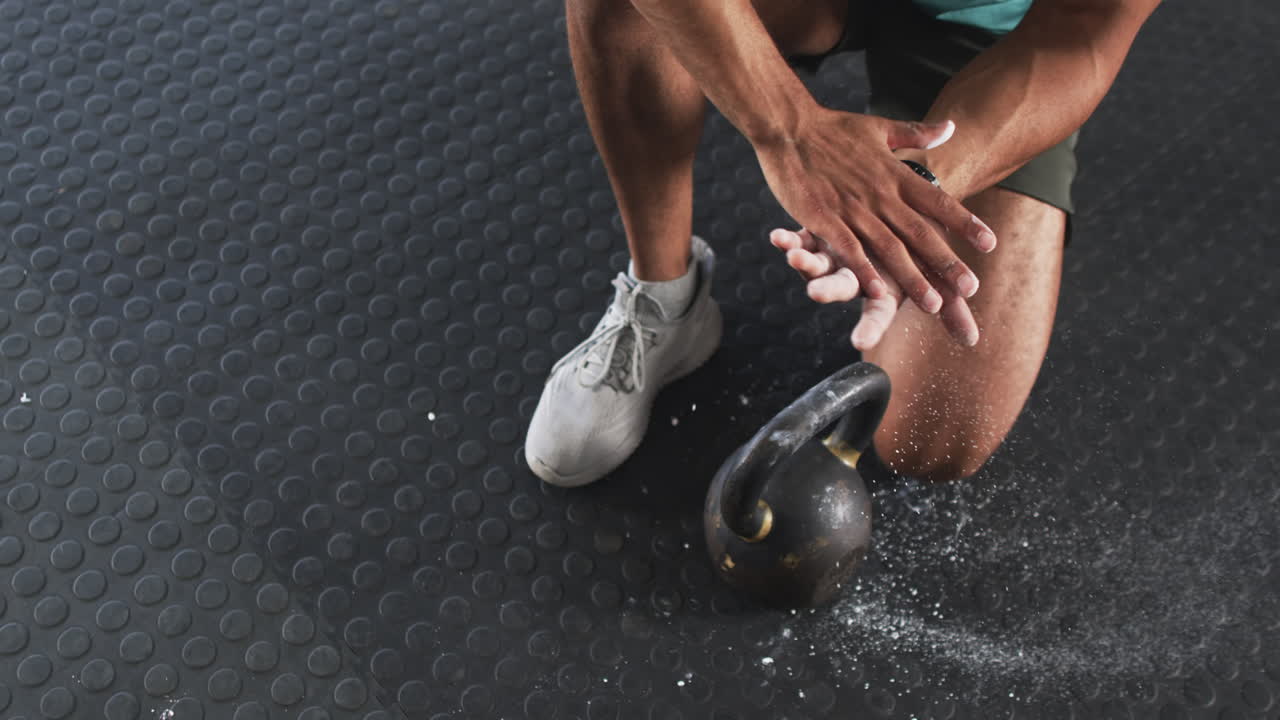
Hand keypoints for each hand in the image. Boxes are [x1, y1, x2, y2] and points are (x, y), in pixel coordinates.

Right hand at [752, 108, 995, 313]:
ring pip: (888, 248)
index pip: (938, 201)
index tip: (990, 243)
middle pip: (920, 232)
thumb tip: (951, 128)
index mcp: (894, 174)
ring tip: (933, 304)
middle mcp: (879, 194)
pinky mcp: (823, 218)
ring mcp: (851, 208)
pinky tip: (878, 293)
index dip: (964, 223)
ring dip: (912, 277)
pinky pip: (848, 249)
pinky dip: (864, 271)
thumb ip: (917, 133)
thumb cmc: (832, 127)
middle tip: (970, 288)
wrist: (788, 124)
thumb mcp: (880, 127)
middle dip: (946, 262)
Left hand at [770, 227, 979, 349]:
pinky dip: (789, 238)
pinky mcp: (818, 234)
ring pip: (815, 263)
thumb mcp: (936, 277)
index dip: (869, 326)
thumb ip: (951, 307)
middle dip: (828, 290)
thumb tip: (971, 340)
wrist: (897, 211)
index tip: (860, 341)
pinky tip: (777, 237)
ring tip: (792, 255)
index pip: (877, 314)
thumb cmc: (918, 250)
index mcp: (881, 289)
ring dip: (803, 261)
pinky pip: (800, 238)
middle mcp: (854, 276)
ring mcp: (833, 256)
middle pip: (840, 287)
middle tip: (815, 293)